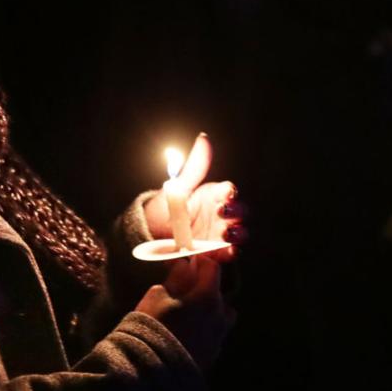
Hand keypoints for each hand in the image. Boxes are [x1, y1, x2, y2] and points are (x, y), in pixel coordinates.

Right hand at [135, 255, 234, 369]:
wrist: (152, 369)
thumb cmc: (153, 325)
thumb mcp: (158, 295)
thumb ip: (176, 277)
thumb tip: (184, 265)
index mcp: (208, 297)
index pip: (212, 268)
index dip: (200, 261)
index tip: (188, 260)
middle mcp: (220, 315)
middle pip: (219, 292)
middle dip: (204, 286)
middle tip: (184, 287)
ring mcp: (219, 336)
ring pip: (221, 315)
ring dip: (210, 309)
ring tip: (190, 312)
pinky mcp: (213, 353)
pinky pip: (214, 333)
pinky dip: (205, 328)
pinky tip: (189, 331)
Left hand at [144, 134, 246, 257]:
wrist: (151, 234)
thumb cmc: (169, 208)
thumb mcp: (179, 187)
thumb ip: (194, 167)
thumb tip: (203, 138)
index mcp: (214, 195)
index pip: (229, 191)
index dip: (230, 193)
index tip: (225, 194)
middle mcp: (221, 214)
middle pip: (240, 211)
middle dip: (236, 212)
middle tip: (223, 213)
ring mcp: (219, 234)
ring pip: (239, 232)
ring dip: (238, 233)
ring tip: (227, 234)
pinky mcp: (215, 252)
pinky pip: (228, 252)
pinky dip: (230, 253)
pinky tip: (226, 252)